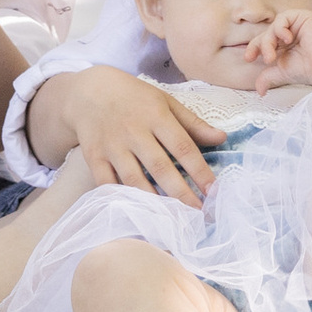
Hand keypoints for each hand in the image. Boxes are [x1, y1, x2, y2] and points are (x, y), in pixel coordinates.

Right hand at [65, 65, 225, 206]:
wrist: (89, 91)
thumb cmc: (135, 98)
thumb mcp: (166, 102)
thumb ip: (193, 123)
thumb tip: (222, 138)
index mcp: (156, 116)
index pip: (183, 147)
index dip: (200, 171)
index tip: (214, 192)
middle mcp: (134, 131)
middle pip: (160, 168)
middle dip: (181, 193)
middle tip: (199, 214)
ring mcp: (112, 146)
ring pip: (134, 179)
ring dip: (153, 201)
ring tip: (172, 220)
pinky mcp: (94, 157)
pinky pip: (106, 183)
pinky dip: (120, 199)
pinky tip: (135, 213)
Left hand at [240, 8, 311, 91]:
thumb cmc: (311, 69)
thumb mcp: (283, 72)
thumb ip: (268, 77)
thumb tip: (259, 90)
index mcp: (284, 43)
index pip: (264, 41)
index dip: (254, 48)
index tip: (249, 58)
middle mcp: (290, 31)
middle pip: (266, 33)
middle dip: (262, 47)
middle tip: (267, 60)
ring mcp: (296, 23)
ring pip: (273, 26)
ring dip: (269, 41)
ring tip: (274, 55)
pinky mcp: (303, 16)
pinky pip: (284, 17)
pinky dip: (280, 29)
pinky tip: (287, 40)